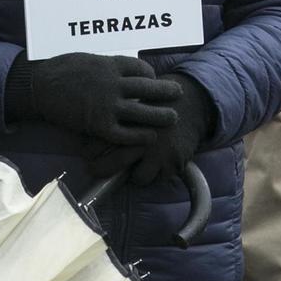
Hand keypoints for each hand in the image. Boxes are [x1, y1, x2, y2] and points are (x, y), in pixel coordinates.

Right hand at [6, 53, 180, 146]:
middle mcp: (114, 84)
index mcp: (111, 64)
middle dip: (167, 92)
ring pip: (143, 112)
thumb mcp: (88, 58)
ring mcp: (108, 105)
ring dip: (161, 116)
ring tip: (173, 118)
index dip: (152, 74)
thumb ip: (106, 65)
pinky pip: (126, 133)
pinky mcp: (99, 125)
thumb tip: (118, 68)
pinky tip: (150, 136)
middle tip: (178, 94)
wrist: (40, 85)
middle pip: (149, 88)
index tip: (154, 79)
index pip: (142, 68)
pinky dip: (140, 136)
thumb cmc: (60, 69)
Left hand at [88, 73, 213, 185]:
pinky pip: (160, 179)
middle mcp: (141, 137)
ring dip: (136, 175)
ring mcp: (158, 151)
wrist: (192, 101)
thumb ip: (118, 118)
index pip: (99, 143)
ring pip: (139, 178)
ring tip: (133, 168)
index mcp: (128, 121)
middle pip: (113, 164)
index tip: (88, 156)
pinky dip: (157, 174)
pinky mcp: (174, 161)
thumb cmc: (158, 101)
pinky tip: (156, 164)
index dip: (90, 152)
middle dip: (102, 170)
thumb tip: (92, 134)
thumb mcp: (135, 101)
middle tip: (96, 170)